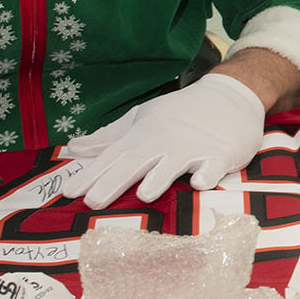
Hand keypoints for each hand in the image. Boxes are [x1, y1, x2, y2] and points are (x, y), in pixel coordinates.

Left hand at [60, 73, 264, 208]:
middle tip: (93, 201)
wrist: (231, 97)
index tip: (68, 193)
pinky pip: (213, 167)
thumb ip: (109, 137)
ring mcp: (194, 148)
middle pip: (136, 162)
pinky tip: (199, 183)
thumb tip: (74, 149)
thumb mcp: (143, 119)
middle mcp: (165, 141)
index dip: (91, 175)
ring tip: (145, 194)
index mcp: (143, 134)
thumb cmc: (182, 113)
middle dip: (114, 181)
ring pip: (174, 164)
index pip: (112, 157)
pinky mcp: (220, 154)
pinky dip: (207, 174)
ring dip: (160, 178)